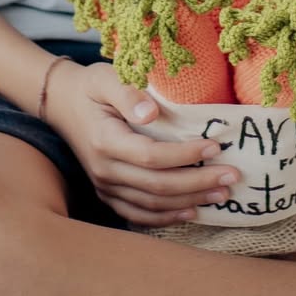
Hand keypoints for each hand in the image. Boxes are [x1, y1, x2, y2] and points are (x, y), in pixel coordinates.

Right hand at [43, 59, 240, 226]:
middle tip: (232, 176)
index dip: (185, 156)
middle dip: (198, 183)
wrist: (62, 104)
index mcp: (106, 141)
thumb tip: (152, 112)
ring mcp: (104, 186)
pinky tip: (191, 212)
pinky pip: (138, 214)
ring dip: (189, 202)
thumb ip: (128, 93)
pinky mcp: (108, 193)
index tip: (215, 147)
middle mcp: (104, 170)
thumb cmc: (91, 87)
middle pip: (157, 186)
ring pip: (151, 205)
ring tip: (221, 195)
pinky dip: (166, 218)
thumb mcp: (106, 78)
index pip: (151, 156)